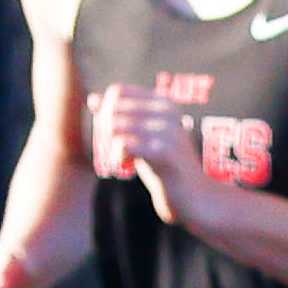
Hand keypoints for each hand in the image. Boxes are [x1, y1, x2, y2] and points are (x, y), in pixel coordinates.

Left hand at [87, 83, 195, 220]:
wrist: (195, 195)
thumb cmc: (166, 165)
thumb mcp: (144, 136)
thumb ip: (122, 116)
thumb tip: (93, 99)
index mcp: (166, 103)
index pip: (118, 92)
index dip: (107, 111)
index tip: (116, 133)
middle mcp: (169, 111)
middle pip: (113, 109)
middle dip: (105, 130)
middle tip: (115, 150)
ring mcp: (169, 130)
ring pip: (114, 126)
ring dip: (109, 146)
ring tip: (122, 159)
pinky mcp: (165, 151)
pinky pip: (123, 145)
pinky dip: (118, 158)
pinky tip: (127, 166)